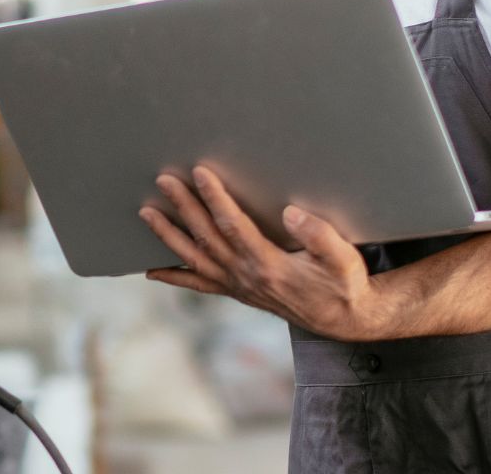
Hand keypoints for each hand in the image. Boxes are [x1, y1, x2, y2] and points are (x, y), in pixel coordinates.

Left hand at [139, 165, 385, 340]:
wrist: (344, 318)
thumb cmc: (344, 283)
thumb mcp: (343, 259)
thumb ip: (320, 236)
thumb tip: (292, 213)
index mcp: (268, 264)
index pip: (233, 225)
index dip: (215, 198)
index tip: (200, 172)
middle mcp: (246, 276)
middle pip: (206, 237)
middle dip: (183, 206)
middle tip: (163, 179)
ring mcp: (238, 285)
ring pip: (195, 259)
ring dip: (169, 235)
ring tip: (146, 212)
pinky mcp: (237, 291)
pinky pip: (199, 285)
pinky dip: (173, 278)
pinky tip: (151, 271)